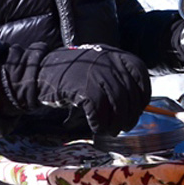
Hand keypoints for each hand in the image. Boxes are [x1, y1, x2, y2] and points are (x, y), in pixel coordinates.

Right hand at [1, 43, 150, 135]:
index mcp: (114, 54)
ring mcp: (97, 73)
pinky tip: (96, 127)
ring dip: (116, 122)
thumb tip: (134, 103)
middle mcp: (108, 61)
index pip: (140, 74)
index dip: (143, 95)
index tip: (138, 108)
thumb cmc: (71, 73)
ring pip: (118, 104)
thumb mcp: (97, 66)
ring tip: (111, 130)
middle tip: (124, 126)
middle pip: (130, 93)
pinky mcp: (84, 87)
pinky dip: (100, 123)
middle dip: (130, 114)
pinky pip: (100, 111)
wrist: (41, 71)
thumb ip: (115, 76)